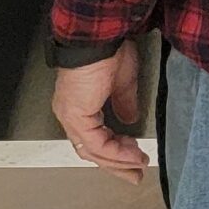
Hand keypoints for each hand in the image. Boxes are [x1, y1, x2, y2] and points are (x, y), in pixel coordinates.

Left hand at [53, 43, 146, 179]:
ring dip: (117, 161)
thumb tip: (130, 118)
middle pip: (91, 150)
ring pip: (92, 151)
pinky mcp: (78, 116)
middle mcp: (70, 114)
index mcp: (79, 105)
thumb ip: (125, 102)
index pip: (94, 137)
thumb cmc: (109, 49)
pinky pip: (97, 143)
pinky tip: (131, 154)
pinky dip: (115, 152)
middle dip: (116, 165)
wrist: (99, 35)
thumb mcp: (123, 80)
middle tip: (135, 173)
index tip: (134, 156)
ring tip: (137, 164)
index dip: (114, 150)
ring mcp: (72, 116)